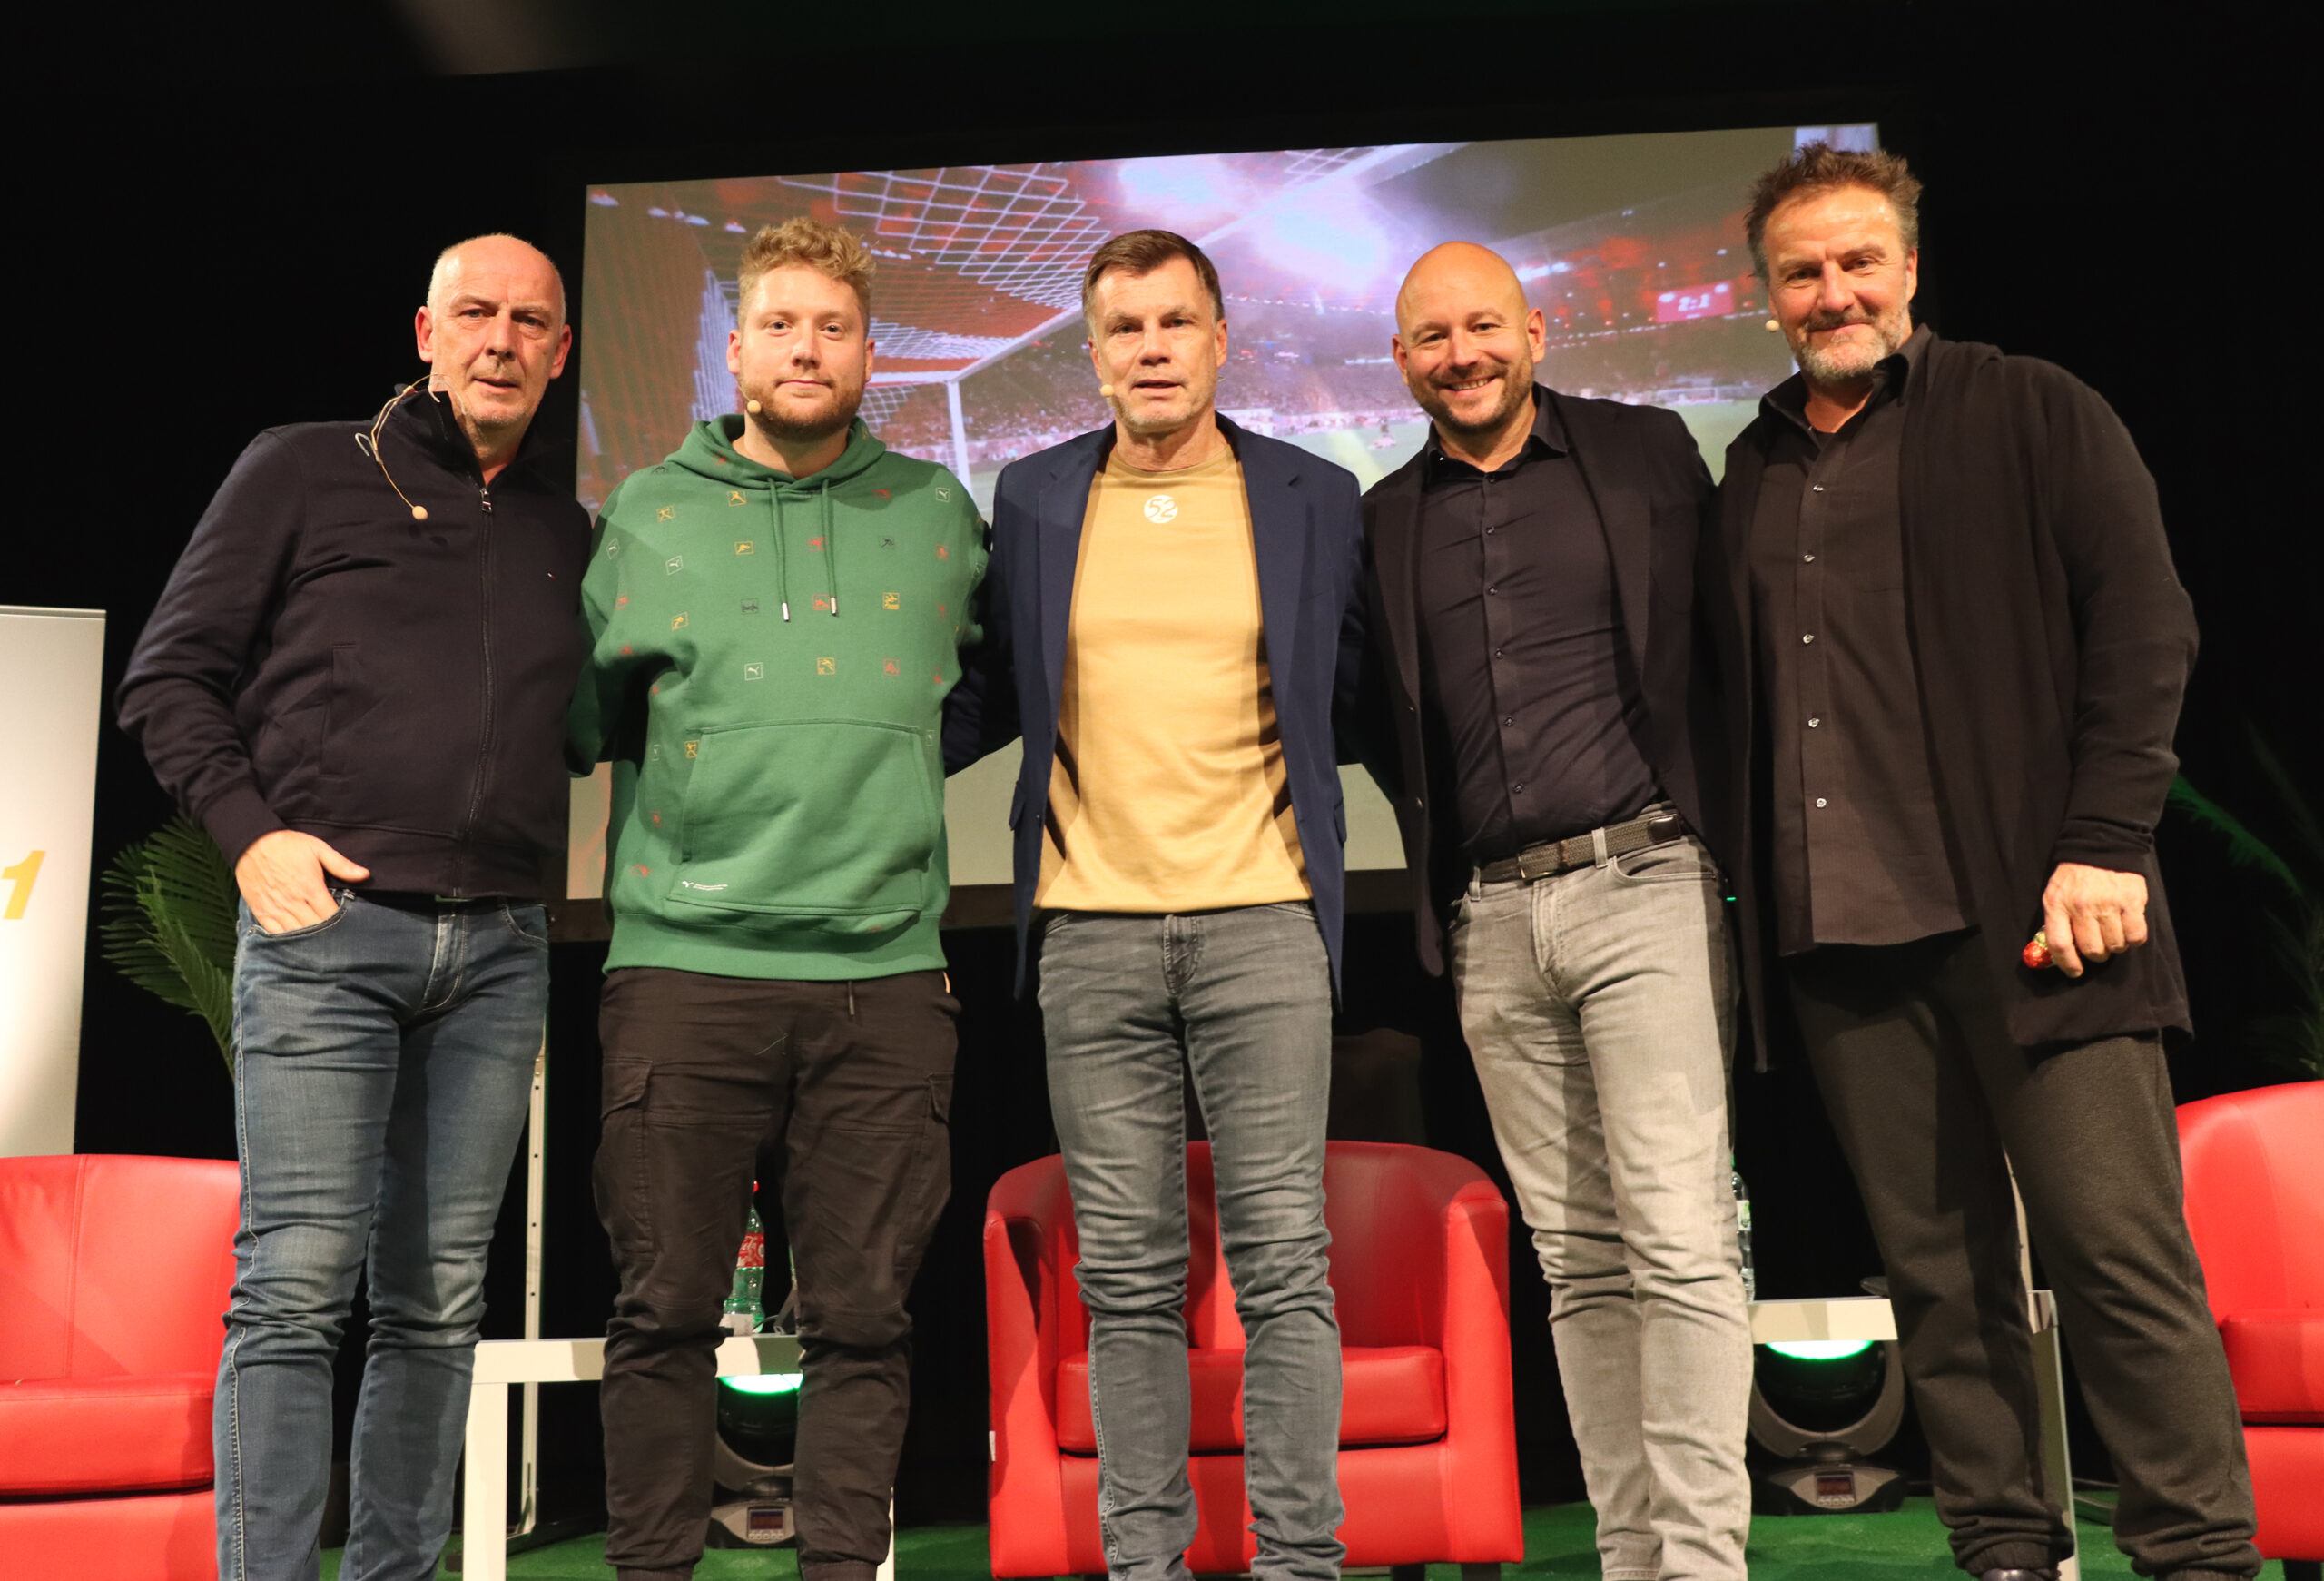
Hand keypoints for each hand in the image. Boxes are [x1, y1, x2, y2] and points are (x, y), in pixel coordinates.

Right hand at [235, 830, 369, 934]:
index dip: (342, 924)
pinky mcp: (261, 911)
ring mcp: (276, 908)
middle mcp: (294, 901)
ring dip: (309, 942)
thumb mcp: (317, 848)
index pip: (331, 915)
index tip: (350, 928)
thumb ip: (341, 864)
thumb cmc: (287, 845)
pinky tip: (296, 946)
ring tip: (321, 949)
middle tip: (339, 943)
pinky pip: (274, 933)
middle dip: (328, 936)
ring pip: (296, 934)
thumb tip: (365, 875)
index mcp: (310, 887)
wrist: (251, 843)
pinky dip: (286, 941)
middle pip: (315, 928)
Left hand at [2040, 861, 2149, 978]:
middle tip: (2099, 946)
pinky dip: (2134, 939)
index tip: (2075, 972)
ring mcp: (2108, 904)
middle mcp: (2082, 906)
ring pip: (2115, 945)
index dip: (2068, 964)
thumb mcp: (2055, 893)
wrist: (2101, 845)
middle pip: (2092, 949)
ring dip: (2115, 946)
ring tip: (2113, 933)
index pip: (2060, 944)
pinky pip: (2137, 935)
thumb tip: (2061, 953)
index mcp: (2058, 905)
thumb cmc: (2075, 876)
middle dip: (2096, 954)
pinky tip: (2128, 929)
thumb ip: (2056, 921)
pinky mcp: (2132, 901)